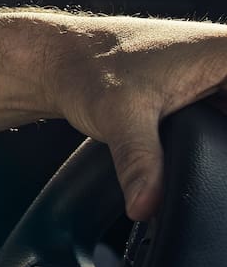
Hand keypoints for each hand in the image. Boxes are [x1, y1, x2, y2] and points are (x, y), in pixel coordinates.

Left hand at [42, 16, 226, 219]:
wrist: (57, 60)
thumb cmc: (86, 70)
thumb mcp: (119, 117)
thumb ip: (140, 162)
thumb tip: (146, 206)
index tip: (219, 150)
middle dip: (225, 143)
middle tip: (207, 157)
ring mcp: (219, 73)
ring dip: (223, 143)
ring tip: (191, 147)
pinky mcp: (208, 89)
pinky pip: (226, 115)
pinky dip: (222, 141)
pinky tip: (213, 162)